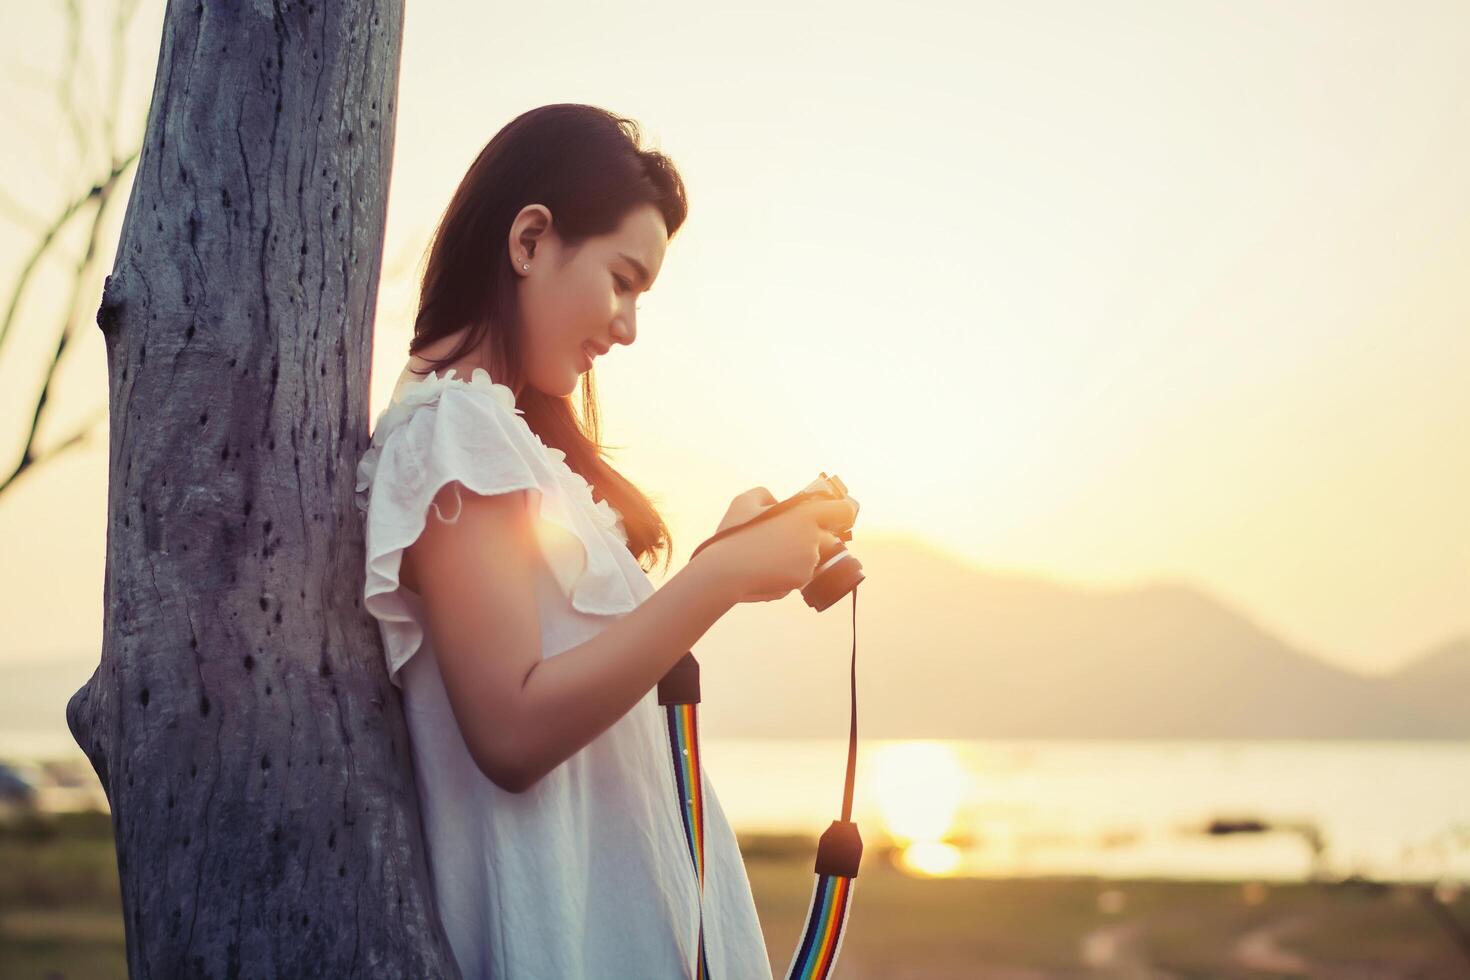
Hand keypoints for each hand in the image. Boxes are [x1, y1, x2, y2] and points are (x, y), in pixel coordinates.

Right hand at [700, 495, 858, 603]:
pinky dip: (787, 575)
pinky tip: (766, 571)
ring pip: (811, 558)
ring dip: (797, 558)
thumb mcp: (745, 501)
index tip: (835, 518)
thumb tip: (777, 503)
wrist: (726, 572)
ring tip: (768, 557)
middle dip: (813, 540)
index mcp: (804, 514)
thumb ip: (766, 495)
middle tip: (786, 542)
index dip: (842, 513)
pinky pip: (800, 576)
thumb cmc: (734, 535)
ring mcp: (809, 561)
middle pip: (827, 538)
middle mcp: (813, 537)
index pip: (843, 511)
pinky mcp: (801, 580)